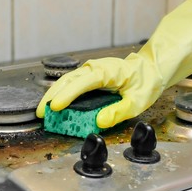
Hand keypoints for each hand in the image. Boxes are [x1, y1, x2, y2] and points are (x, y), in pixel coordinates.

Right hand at [37, 0, 191, 127]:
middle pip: (68, 80)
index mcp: (108, 72)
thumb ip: (119, 111)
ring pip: (66, 80)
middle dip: (52, 96)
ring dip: (53, 94)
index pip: (83, 82)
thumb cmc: (146, 82)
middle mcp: (96, 68)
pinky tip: (54, 103)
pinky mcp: (90, 76)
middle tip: (41, 112)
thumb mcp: (138, 100)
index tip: (55, 107)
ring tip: (43, 110)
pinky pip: (72, 83)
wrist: (150, 69)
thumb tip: (99, 122)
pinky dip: (61, 92)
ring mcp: (92, 71)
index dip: (67, 94)